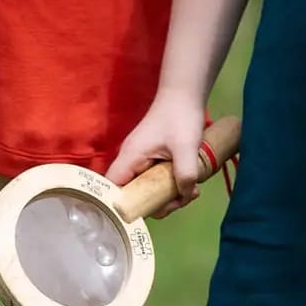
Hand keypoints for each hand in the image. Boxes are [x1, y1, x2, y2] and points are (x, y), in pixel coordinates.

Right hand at [106, 91, 206, 216]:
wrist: (186, 93)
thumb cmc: (180, 116)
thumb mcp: (185, 147)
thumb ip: (185, 174)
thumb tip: (184, 196)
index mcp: (130, 158)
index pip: (113, 191)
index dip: (124, 206)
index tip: (149, 211)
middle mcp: (131, 161)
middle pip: (134, 195)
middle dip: (158, 203)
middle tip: (181, 200)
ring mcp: (142, 160)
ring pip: (148, 189)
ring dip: (169, 195)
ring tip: (192, 191)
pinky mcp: (154, 159)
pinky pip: (157, 180)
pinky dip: (172, 185)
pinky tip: (191, 184)